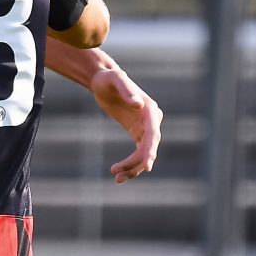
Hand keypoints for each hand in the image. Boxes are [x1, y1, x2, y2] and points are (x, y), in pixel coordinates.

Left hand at [90, 67, 161, 182]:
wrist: (103, 80)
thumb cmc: (108, 78)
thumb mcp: (115, 80)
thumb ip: (127, 90)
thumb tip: (139, 104)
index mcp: (149, 110)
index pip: (153, 133)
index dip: (150, 150)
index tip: (147, 165)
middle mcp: (151, 120)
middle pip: (149, 147)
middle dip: (137, 162)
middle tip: (119, 175)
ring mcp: (145, 128)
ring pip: (144, 154)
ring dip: (132, 167)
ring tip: (116, 177)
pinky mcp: (137, 132)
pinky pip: (138, 152)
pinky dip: (130, 164)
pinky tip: (119, 173)